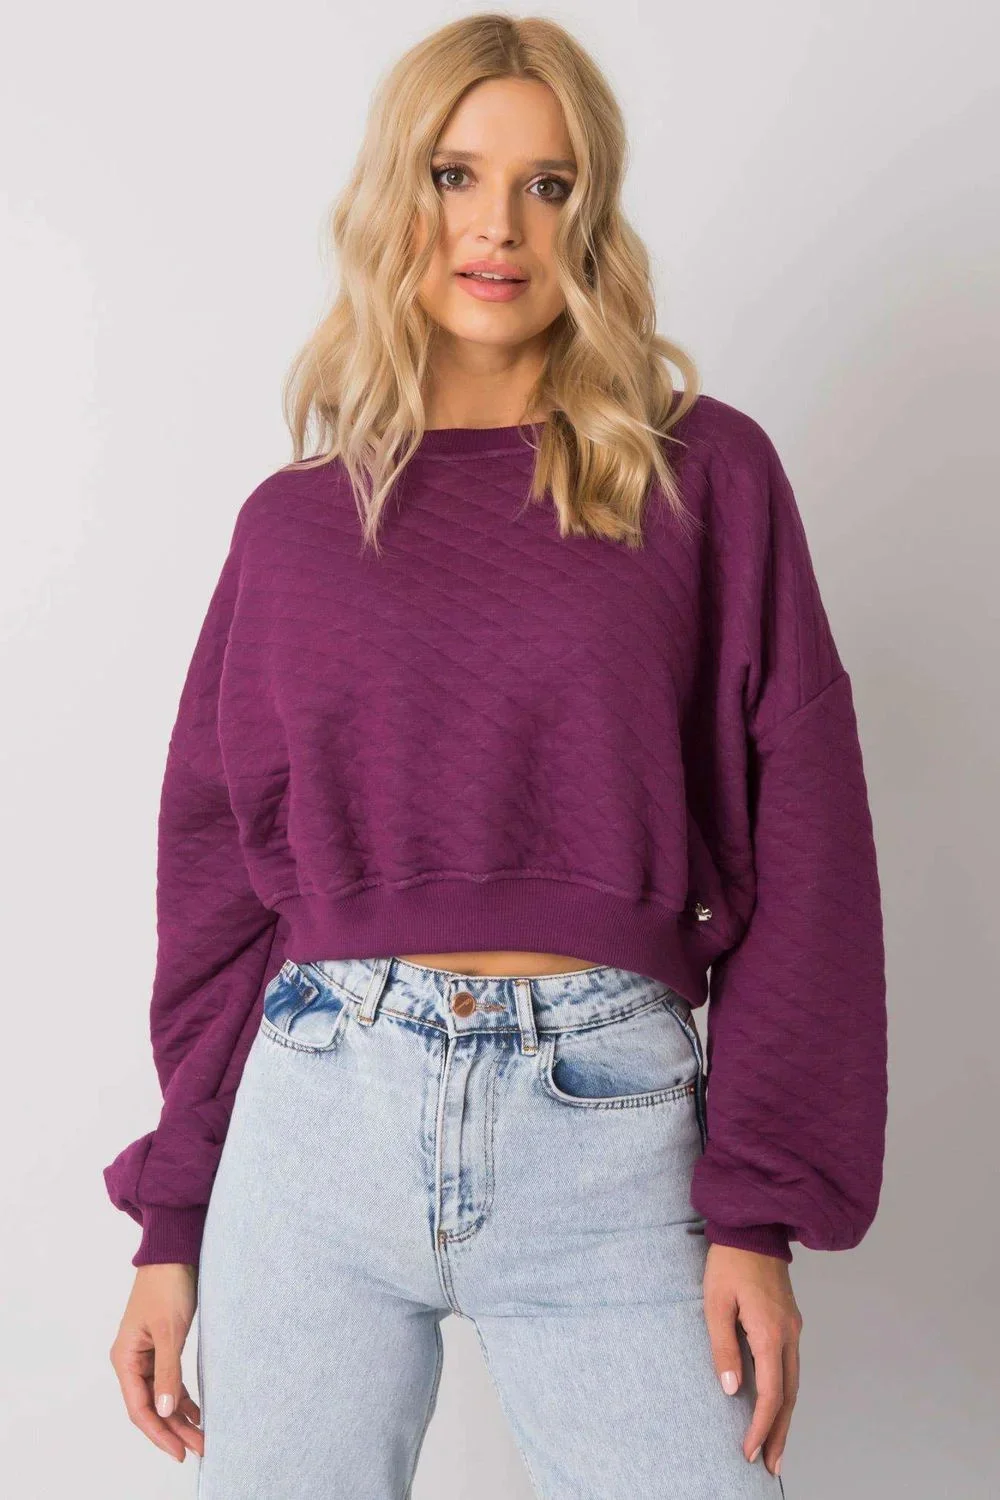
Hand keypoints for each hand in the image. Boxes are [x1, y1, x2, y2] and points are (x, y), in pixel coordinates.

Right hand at [109, 1262, 203, 1462]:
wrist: (174, 1252)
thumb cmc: (168, 1286)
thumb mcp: (170, 1331)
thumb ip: (168, 1372)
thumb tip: (166, 1410)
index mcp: (125, 1358)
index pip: (139, 1408)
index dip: (159, 1432)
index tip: (180, 1451)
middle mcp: (131, 1360)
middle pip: (150, 1405)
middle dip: (173, 1429)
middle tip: (199, 1447)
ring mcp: (146, 1354)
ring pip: (161, 1395)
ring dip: (179, 1415)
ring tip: (201, 1436)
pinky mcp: (160, 1346)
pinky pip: (168, 1380)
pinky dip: (182, 1396)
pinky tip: (196, 1411)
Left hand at [703, 1242, 801, 1477]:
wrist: (752, 1226)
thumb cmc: (728, 1261)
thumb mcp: (715, 1303)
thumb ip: (723, 1348)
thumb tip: (731, 1390)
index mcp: (770, 1332)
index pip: (771, 1394)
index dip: (761, 1427)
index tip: (748, 1451)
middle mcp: (789, 1334)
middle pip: (789, 1395)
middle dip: (780, 1433)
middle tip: (771, 1466)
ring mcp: (792, 1327)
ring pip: (793, 1382)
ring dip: (784, 1416)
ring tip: (775, 1447)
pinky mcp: (789, 1321)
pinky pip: (791, 1366)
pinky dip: (785, 1392)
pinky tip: (776, 1404)